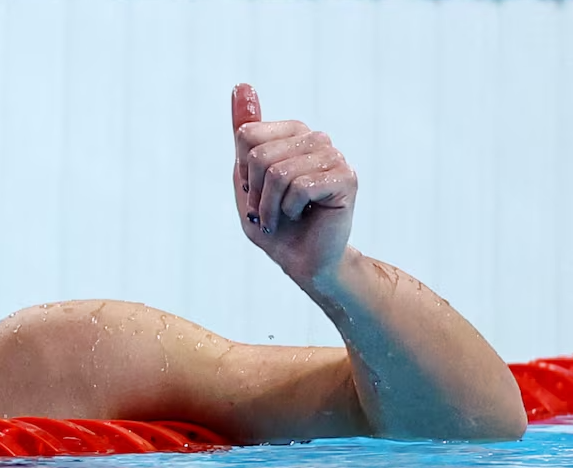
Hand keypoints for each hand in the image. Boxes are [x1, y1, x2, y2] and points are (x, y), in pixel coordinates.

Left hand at [231, 84, 357, 282]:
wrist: (304, 261)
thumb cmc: (274, 223)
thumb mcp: (246, 176)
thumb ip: (244, 131)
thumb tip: (241, 84)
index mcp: (292, 133)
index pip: (246, 135)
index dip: (244, 172)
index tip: (257, 191)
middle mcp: (315, 138)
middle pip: (259, 154)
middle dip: (256, 192)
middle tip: (270, 210)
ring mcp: (333, 155)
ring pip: (277, 172)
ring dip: (271, 206)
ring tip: (284, 217)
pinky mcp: (346, 177)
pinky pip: (299, 186)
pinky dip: (289, 209)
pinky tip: (304, 216)